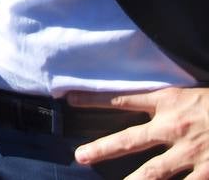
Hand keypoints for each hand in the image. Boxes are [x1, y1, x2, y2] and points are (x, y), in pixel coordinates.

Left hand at [70, 86, 208, 178]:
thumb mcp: (194, 92)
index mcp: (170, 101)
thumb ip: (170, 100)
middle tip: (80, 156)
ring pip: (154, 172)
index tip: (70, 100)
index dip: (94, 99)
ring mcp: (192, 153)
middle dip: (102, 148)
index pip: (123, 98)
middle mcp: (174, 127)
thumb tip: (149, 104)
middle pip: (129, 139)